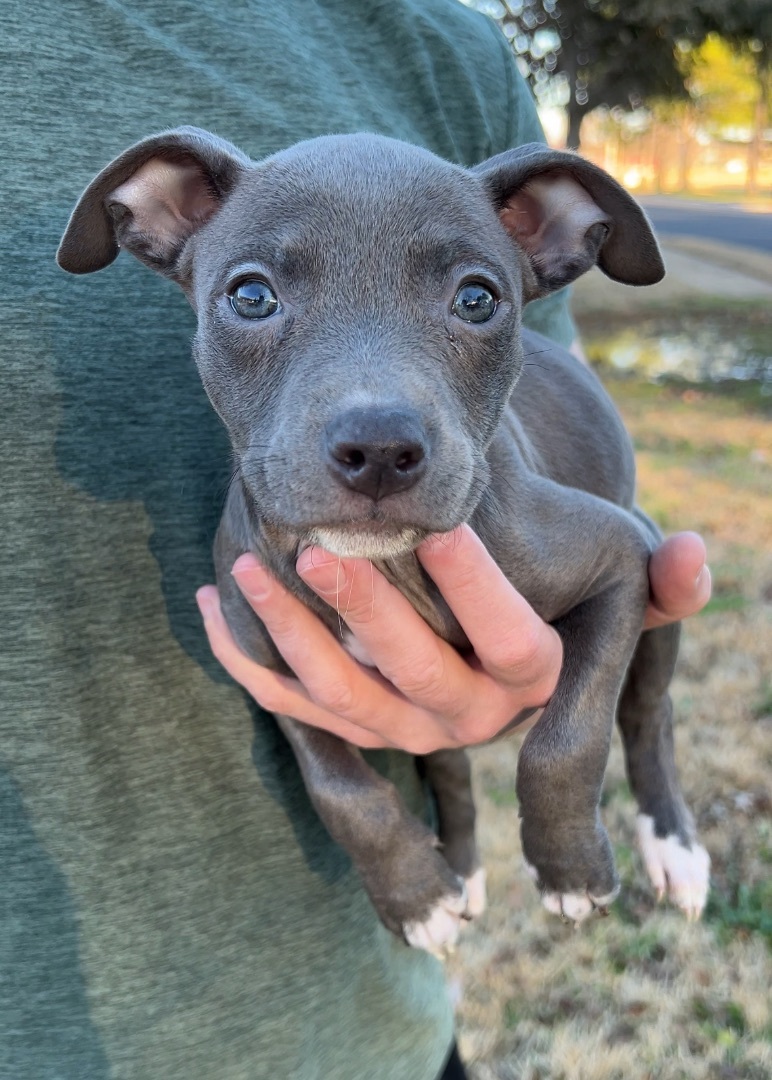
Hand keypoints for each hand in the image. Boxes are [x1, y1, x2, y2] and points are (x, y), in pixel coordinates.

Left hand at [195, 526, 709, 751]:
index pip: (519, 648)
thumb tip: (697, 554)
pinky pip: (291, 708)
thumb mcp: (611, 572)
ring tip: (247, 566)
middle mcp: (472, 720)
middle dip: (366, 614)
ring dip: (290, 636)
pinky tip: (214, 602)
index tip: (443, 524)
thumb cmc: (549, 573)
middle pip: (420, 680)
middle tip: (320, 546)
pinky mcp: (349, 726)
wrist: (482, 618)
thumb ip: (658, 579)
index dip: (482, 592)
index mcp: (535, 682)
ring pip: (343, 701)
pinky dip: (248, 663)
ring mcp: (405, 732)